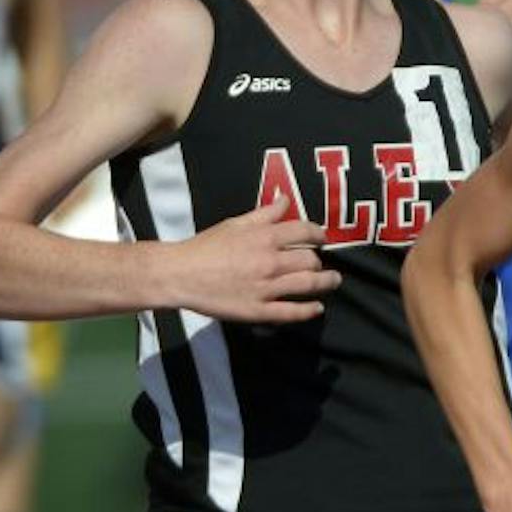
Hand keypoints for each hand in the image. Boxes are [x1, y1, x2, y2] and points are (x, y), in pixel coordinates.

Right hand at [163, 197, 337, 322]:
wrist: (180, 274)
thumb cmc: (205, 246)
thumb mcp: (235, 223)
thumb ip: (264, 213)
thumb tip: (285, 199)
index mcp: (265, 237)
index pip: (305, 232)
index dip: (318, 234)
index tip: (321, 238)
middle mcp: (270, 262)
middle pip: (310, 260)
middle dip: (319, 261)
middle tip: (320, 263)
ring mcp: (266, 288)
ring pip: (308, 285)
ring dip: (326, 283)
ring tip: (332, 281)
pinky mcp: (258, 310)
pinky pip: (291, 312)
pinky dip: (308, 310)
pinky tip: (317, 308)